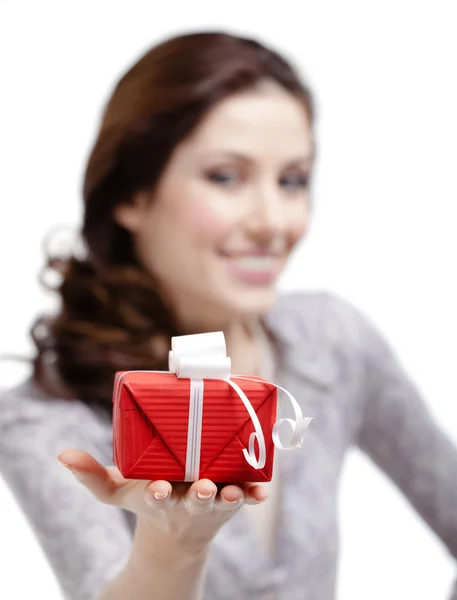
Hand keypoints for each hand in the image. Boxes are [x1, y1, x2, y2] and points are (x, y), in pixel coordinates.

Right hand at [58, 449, 267, 552]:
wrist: (177, 530)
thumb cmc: (148, 498)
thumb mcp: (117, 492)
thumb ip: (91, 475)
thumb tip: (63, 455)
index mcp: (161, 498)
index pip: (158, 497)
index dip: (157, 493)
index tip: (157, 488)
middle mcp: (188, 503)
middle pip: (196, 502)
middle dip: (201, 497)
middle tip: (204, 487)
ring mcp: (213, 502)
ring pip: (224, 502)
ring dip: (231, 497)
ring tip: (235, 490)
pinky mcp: (232, 498)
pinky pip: (247, 498)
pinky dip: (254, 495)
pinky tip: (262, 490)